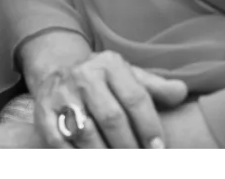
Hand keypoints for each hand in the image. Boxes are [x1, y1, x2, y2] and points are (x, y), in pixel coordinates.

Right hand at [29, 50, 187, 155]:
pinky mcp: (43, 113)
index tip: (158, 148)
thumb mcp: (129, 75)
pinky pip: (61, 142)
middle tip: (138, 159)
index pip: (135, 97)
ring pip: (86, 132)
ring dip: (104, 154)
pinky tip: (89, 158)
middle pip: (111, 117)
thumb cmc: (103, 79)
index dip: (149, 126)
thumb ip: (156, 87)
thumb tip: (181, 92)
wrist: (57, 69)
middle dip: (129, 145)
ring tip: (117, 159)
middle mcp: (84, 76)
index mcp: (109, 64)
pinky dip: (76, 155)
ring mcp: (61, 94)